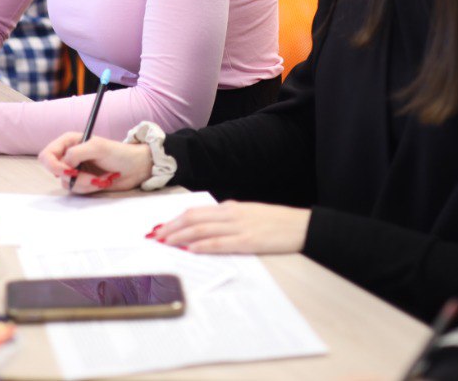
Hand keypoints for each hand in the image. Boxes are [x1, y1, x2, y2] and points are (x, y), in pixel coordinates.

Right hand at [38, 133, 152, 193]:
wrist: (135, 168)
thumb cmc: (119, 153)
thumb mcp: (97, 147)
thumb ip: (76, 153)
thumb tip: (64, 166)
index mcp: (69, 142)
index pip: (47, 155)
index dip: (53, 166)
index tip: (69, 172)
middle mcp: (69, 156)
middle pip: (54, 172)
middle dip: (74, 178)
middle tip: (90, 178)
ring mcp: (75, 170)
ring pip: (67, 183)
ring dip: (86, 183)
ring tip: (102, 178)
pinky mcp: (82, 182)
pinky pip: (77, 190)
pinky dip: (90, 188)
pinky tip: (103, 181)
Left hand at [151, 201, 309, 253]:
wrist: (302, 225)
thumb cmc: (276, 222)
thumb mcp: (249, 215)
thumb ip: (229, 220)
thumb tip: (207, 227)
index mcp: (231, 208)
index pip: (196, 211)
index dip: (175, 219)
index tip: (161, 227)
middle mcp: (231, 214)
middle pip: (194, 218)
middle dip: (172, 227)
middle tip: (156, 237)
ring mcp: (240, 227)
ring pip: (202, 229)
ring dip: (181, 236)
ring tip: (166, 243)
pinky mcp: (249, 241)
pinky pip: (221, 243)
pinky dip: (203, 245)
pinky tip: (191, 249)